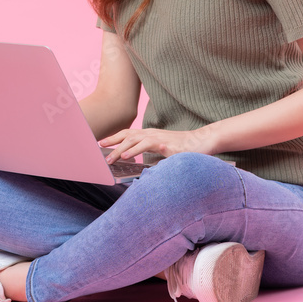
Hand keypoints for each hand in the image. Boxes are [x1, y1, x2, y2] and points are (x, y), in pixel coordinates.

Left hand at [98, 125, 216, 163]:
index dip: (115, 138)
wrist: (204, 142)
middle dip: (112, 140)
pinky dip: (135, 150)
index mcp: (151, 136)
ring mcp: (159, 137)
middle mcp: (152, 134)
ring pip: (134, 140)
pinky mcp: (166, 143)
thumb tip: (144, 167)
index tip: (102, 143)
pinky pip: (147, 145)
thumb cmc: (186, 149)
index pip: (129, 135)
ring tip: (110, 158)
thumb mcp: (166, 153)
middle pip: (127, 134)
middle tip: (98, 147)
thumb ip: (154, 157)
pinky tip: (127, 156)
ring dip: (120, 149)